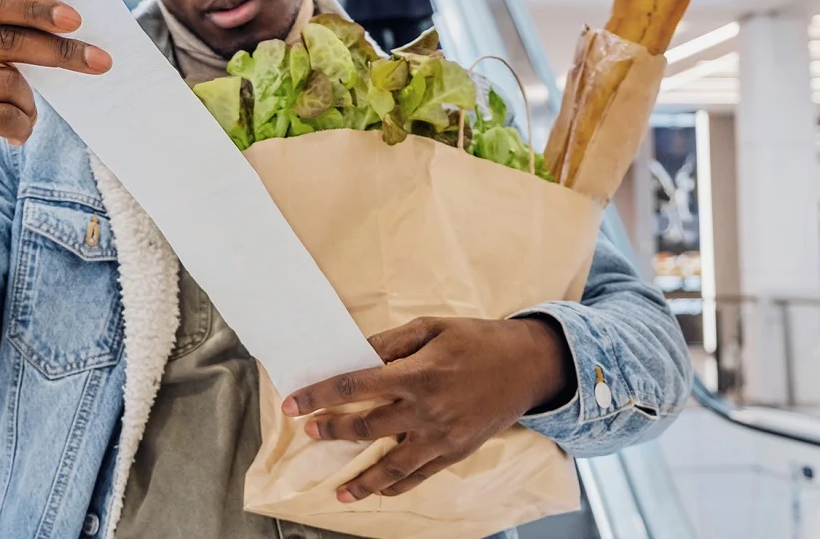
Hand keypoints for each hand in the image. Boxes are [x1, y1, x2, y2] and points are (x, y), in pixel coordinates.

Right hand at [0, 0, 111, 215]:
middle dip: (59, 51)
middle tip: (101, 61)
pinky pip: (5, 117)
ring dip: (30, 103)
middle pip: (4, 41)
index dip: (33, 9)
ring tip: (23, 114)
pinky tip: (17, 134)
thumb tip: (71, 23)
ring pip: (8, 83)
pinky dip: (23, 126)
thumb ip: (8, 36)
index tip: (76, 19)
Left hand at [282, 316, 571, 502]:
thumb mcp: (432, 327)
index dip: (319, 395)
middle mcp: (426, 409)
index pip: (355, 386)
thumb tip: (356, 354)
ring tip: (339, 491)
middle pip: (367, 426)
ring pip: (392, 465)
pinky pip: (420, 475)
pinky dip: (397, 486)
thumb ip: (390, 342)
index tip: (293, 404)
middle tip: (308, 432)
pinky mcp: (456, 451)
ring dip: (362, 479)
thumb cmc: (477, 340)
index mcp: (417, 373)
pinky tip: (379, 491)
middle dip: (332, 430)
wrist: (527, 366)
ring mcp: (442, 435)